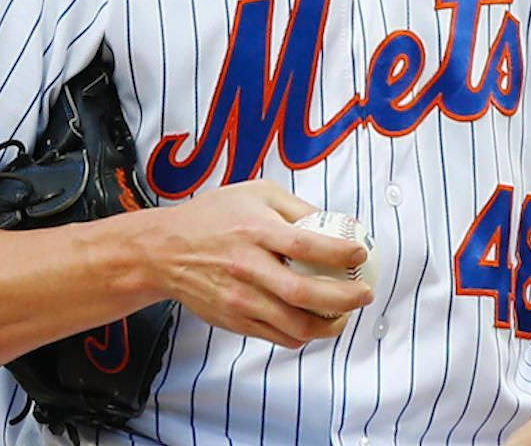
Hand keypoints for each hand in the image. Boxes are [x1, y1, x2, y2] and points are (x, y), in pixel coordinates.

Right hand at [135, 179, 372, 346]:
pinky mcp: (235, 321)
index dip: (339, 252)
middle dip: (344, 299)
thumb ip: (296, 207)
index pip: (305, 244)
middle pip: (304, 293)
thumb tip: (336, 223)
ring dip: (330, 325)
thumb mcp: (255, 193)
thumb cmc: (213, 217)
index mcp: (255, 231)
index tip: (360, 253)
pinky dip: (304, 334)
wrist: (165, 252)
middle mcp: (248, 267)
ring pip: (295, 325)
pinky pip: (279, 337)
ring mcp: (240, 299)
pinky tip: (316, 321)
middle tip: (365, 294)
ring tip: (346, 314)